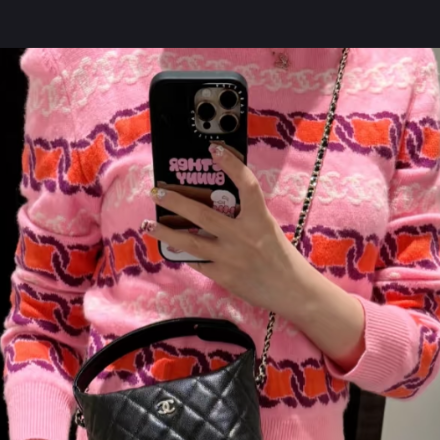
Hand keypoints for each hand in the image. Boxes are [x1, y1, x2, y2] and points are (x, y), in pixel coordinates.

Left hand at [147, 143, 365, 369]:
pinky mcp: (224, 277)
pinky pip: (197, 262)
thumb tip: (215, 202)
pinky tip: (172, 247)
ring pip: (191, 242)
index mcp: (259, 220)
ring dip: (167, 232)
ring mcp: (230, 258)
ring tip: (149, 224)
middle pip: (203, 215)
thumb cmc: (279, 256)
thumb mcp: (267, 228)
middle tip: (158, 191)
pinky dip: (184, 253)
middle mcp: (243, 237)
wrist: (290, 290)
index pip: (246, 185)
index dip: (231, 164)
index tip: (214, 149)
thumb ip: (246, 216)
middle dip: (177, 201)